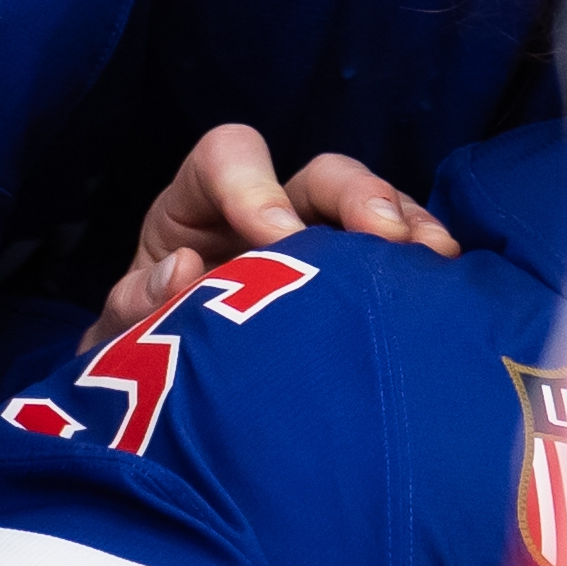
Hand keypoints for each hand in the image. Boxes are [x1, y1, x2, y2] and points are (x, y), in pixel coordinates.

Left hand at [93, 118, 453, 343]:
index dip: (252, 184)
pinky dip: (423, 263)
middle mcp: (265, 215)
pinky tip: (446, 287)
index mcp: (197, 209)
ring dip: (407, 225)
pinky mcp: (355, 287)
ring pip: (372, 211)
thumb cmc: (143, 354)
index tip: (275, 237)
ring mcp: (319, 247)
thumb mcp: (120, 335)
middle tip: (384, 239)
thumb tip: (181, 271)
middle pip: (320, 175)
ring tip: (433, 259)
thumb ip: (134, 304)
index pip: (226, 157)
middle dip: (356, 196)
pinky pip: (399, 258)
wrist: (172, 408)